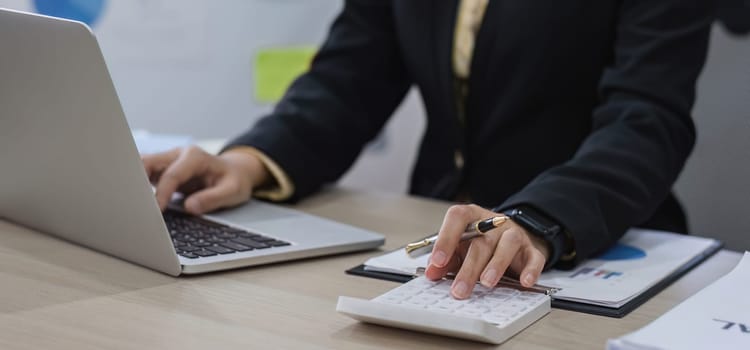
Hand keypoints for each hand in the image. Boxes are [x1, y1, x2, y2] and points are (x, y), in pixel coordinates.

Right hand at [141, 146, 270, 214]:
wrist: (235, 172)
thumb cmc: (234, 180)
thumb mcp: (233, 191)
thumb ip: (212, 198)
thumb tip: (190, 207)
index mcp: (195, 156)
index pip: (171, 174)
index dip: (161, 193)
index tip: (156, 211)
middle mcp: (178, 155)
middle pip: (148, 163)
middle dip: (137, 182)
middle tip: (133, 205)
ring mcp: (169, 161)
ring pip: (141, 166)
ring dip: (134, 183)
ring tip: (129, 203)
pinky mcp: (163, 170)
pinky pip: (144, 174)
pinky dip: (137, 186)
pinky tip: (134, 201)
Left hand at [424, 204, 549, 298]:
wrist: (514, 240)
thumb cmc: (483, 244)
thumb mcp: (461, 249)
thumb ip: (446, 260)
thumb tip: (432, 272)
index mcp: (472, 217)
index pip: (457, 218)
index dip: (446, 238)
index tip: (438, 261)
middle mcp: (494, 223)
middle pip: (481, 242)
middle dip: (469, 268)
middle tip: (459, 289)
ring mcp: (515, 234)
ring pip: (508, 245)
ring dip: (496, 265)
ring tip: (486, 283)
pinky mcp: (531, 250)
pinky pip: (534, 258)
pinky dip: (530, 270)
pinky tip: (525, 282)